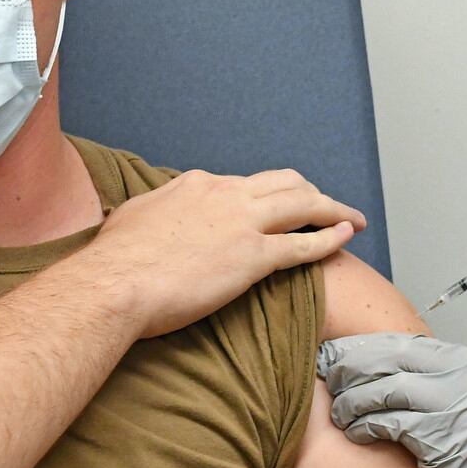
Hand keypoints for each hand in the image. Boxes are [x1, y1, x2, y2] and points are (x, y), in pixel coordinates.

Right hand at [88, 169, 362, 337]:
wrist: (115, 284)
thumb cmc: (115, 261)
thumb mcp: (133, 217)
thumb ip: (154, 211)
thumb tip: (147, 216)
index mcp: (197, 185)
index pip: (243, 184)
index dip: (264, 196)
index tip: (272, 209)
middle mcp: (226, 195)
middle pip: (284, 183)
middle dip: (311, 191)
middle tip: (326, 205)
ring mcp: (243, 224)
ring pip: (303, 203)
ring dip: (333, 208)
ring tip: (352, 218)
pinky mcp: (254, 257)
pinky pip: (304, 243)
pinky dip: (330, 237)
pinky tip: (346, 236)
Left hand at [317, 333, 466, 467]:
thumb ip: (440, 386)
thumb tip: (386, 378)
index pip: (402, 342)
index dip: (362, 348)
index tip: (337, 355)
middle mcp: (463, 376)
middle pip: (387, 357)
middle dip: (348, 367)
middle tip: (324, 376)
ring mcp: (454, 404)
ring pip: (382, 387)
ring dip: (351, 401)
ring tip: (339, 414)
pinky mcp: (441, 436)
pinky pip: (387, 421)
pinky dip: (364, 426)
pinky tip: (356, 434)